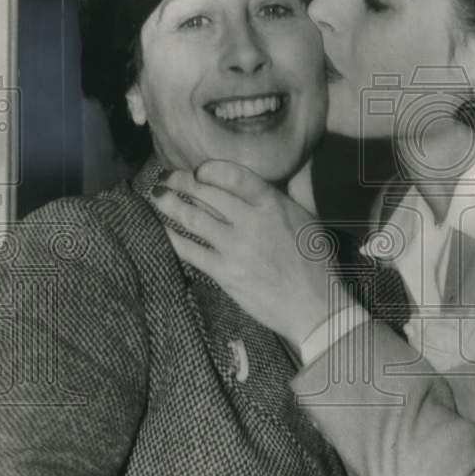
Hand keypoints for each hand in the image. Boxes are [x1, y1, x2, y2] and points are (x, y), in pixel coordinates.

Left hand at [151, 161, 349, 347]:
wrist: (314, 306)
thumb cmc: (316, 263)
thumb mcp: (308, 219)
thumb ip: (288, 195)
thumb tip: (277, 174)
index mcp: (273, 205)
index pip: (232, 175)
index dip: (209, 169)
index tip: (198, 170)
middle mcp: (251, 222)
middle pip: (206, 193)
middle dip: (181, 181)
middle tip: (167, 177)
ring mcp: (235, 248)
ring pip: (193, 218)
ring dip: (170, 204)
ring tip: (158, 195)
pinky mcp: (224, 273)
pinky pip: (190, 250)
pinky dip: (174, 237)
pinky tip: (165, 229)